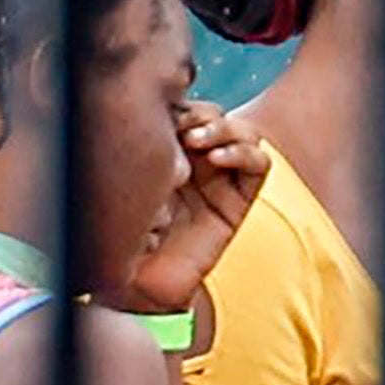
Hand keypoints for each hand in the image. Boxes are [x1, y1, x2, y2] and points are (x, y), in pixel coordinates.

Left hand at [128, 101, 271, 319]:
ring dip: (223, 128)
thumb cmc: (125, 231)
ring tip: (197, 140)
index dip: (181, 103)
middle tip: (180, 128)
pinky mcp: (240, 203)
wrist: (139, 281)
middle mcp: (199, 163)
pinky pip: (259, 165)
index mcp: (171, 152)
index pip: (189, 109)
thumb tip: (156, 108)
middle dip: (201, 113)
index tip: (160, 113)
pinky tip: (217, 160)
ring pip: (243, 133)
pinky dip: (243, 153)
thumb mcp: (130, 179)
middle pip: (217, 115)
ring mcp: (222, 181)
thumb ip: (146, 147)